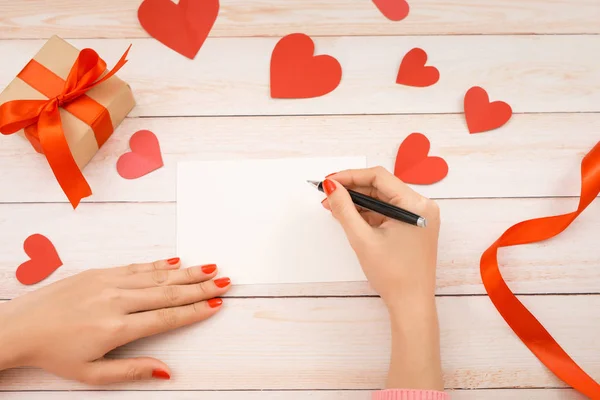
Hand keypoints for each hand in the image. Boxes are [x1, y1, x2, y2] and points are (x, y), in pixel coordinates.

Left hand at [0, 258, 230, 384]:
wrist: (19, 327)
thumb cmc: (54, 354)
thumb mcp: (93, 374)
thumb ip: (133, 370)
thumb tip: (168, 371)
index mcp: (117, 327)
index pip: (167, 318)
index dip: (195, 311)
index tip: (216, 304)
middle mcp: (117, 300)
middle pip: (168, 292)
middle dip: (200, 287)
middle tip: (225, 281)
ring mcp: (108, 282)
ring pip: (157, 276)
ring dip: (186, 273)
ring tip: (209, 268)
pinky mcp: (99, 272)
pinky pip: (136, 266)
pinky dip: (159, 264)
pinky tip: (175, 262)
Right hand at [322, 167, 443, 390]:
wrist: (411, 304)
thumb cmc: (393, 274)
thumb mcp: (362, 239)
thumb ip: (344, 209)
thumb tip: (331, 186)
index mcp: (416, 205)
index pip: (379, 177)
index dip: (350, 176)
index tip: (329, 181)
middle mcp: (422, 207)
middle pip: (381, 187)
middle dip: (352, 190)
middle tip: (327, 194)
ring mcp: (419, 218)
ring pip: (383, 199)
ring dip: (359, 202)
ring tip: (333, 207)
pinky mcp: (414, 228)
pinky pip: (388, 212)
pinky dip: (369, 213)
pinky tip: (349, 217)